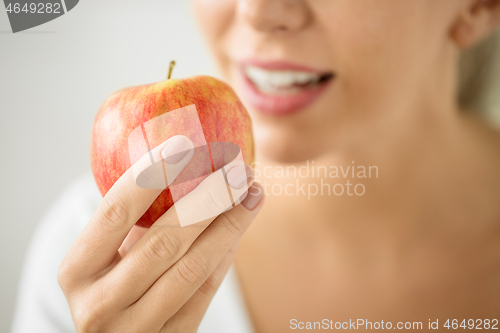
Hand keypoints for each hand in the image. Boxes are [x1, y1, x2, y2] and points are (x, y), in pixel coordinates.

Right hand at [58, 135, 263, 331]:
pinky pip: (206, 291)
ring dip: (229, 224)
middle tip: (237, 168)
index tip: (185, 141)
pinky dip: (226, 253)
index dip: (151, 174)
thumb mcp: (103, 254)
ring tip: (252, 192)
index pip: (115, 213)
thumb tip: (180, 155)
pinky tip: (239, 224)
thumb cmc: (109, 281)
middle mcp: (99, 305)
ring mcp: (136, 330)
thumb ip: (128, 219)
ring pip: (193, 269)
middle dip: (208, 198)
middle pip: (164, 242)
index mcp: (76, 272)